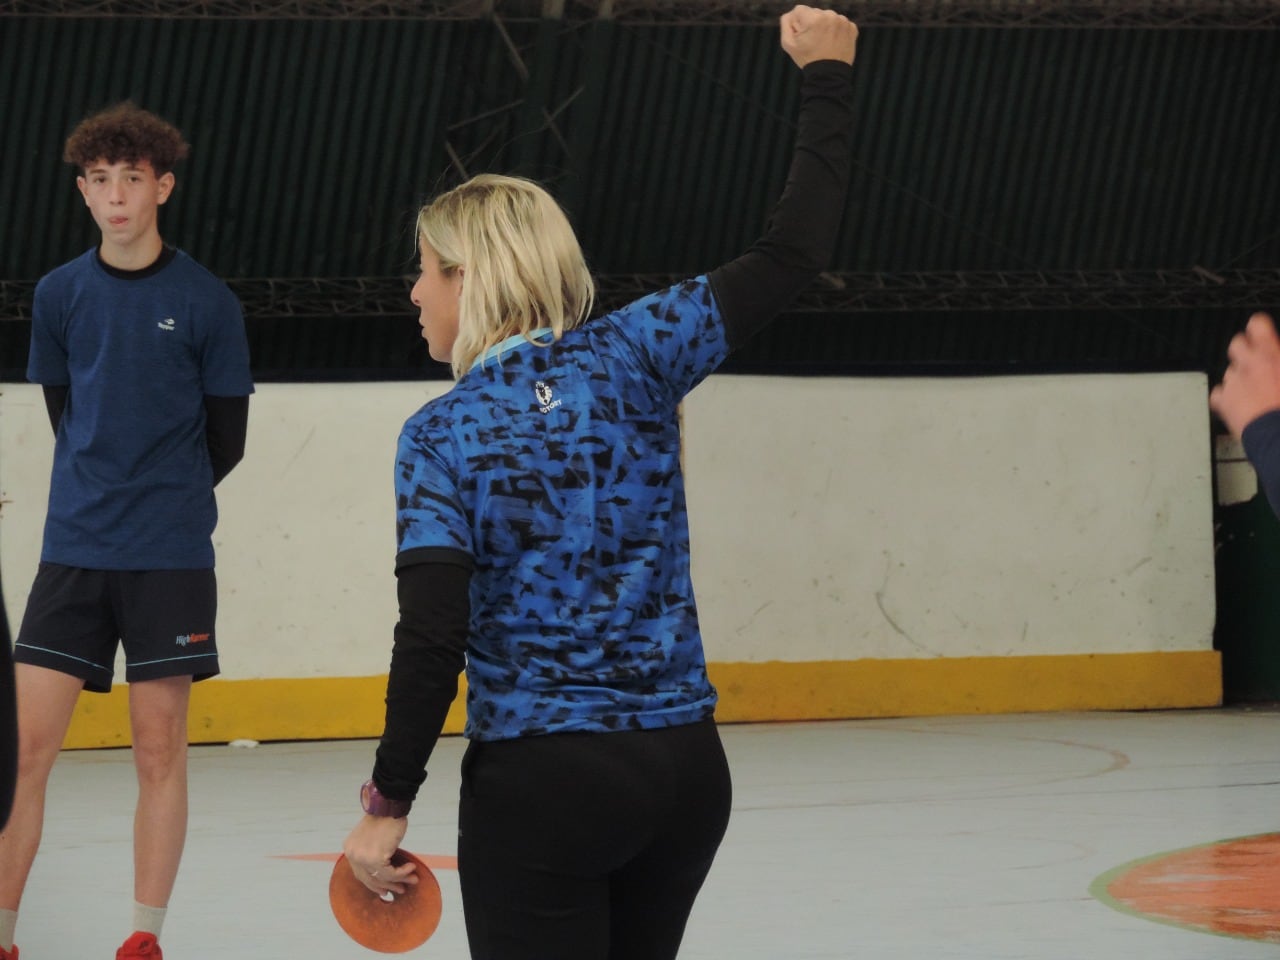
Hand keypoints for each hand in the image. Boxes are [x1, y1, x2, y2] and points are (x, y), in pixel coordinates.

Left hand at [342, 814, 417, 898]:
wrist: (388, 807)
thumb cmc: (384, 818)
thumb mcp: (371, 837)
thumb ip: (372, 852)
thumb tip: (384, 869)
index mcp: (350, 849)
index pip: (360, 874)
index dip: (373, 884)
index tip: (384, 889)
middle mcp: (353, 855)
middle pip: (370, 879)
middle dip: (386, 886)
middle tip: (399, 889)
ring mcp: (363, 858)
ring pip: (383, 878)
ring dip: (400, 880)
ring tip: (412, 879)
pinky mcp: (376, 859)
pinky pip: (391, 872)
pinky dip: (403, 873)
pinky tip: (411, 868)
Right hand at [780, 5, 857, 68]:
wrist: (829, 75)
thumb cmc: (807, 59)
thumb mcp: (788, 43)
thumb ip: (786, 22)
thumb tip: (792, 14)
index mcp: (814, 18)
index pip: (799, 10)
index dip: (798, 24)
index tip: (803, 36)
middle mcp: (830, 16)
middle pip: (815, 12)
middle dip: (812, 24)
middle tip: (813, 42)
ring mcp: (843, 22)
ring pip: (828, 17)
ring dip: (825, 27)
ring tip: (824, 43)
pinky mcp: (852, 28)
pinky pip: (840, 24)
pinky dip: (836, 32)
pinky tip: (833, 43)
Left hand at [1210, 313, 1279, 439]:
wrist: (1278, 432)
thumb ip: (1278, 358)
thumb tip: (1276, 358)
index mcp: (1270, 353)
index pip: (1257, 324)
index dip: (1258, 327)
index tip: (1260, 330)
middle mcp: (1248, 363)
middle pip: (1237, 344)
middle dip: (1245, 350)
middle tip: (1256, 361)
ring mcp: (1233, 381)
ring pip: (1230, 370)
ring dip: (1239, 377)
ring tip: (1254, 391)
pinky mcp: (1223, 400)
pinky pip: (1219, 393)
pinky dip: (1226, 397)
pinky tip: (1238, 403)